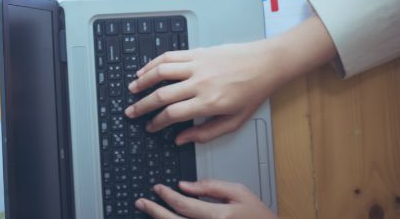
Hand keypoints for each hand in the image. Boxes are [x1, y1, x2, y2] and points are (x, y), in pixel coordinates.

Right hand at [126, 15, 336, 143]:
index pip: (172, 114)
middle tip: (131, 112)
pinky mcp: (197, 53)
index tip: (150, 127)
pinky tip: (145, 70)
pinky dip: (153, 63)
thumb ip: (206, 133)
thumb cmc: (253, 91)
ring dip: (143, 82)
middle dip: (142, 106)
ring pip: (161, 72)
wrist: (266, 63)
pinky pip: (169, 57)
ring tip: (132, 89)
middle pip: (161, 95)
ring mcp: (197, 65)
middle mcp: (200, 83)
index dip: (156, 123)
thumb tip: (181, 139)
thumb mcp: (235, 121)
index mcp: (209, 102)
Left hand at [136, 180, 276, 218]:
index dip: (166, 195)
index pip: (183, 204)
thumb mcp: (239, 192)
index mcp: (219, 216)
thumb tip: (185, 185)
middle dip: (154, 211)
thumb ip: (211, 186)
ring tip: (147, 211)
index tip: (157, 187)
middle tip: (141, 202)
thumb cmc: (258, 215)